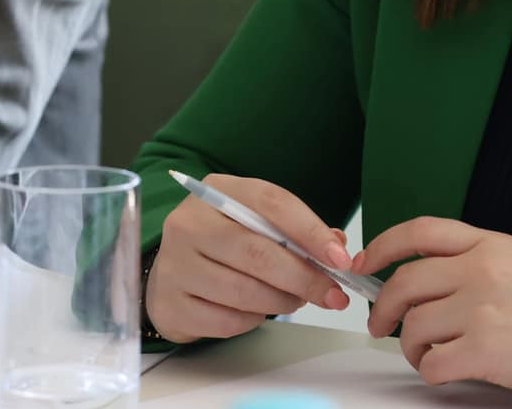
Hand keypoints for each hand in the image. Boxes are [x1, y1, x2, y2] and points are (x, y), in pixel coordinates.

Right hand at [146, 175, 351, 342]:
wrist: (172, 273)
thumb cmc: (224, 245)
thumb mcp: (255, 223)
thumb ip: (295, 232)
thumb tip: (337, 249)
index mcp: (216, 191)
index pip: (270, 202)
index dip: (310, 231)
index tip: (340, 260)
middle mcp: (189, 222)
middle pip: (258, 252)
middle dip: (304, 278)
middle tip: (333, 295)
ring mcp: (176, 263)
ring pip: (244, 291)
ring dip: (282, 302)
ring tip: (296, 301)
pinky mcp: (171, 303)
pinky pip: (227, 321)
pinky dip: (253, 320)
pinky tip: (257, 310)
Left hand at [358, 218, 511, 401]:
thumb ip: (475, 259)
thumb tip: (428, 277)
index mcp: (487, 244)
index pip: (420, 232)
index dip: (384, 245)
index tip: (365, 262)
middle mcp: (477, 271)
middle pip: (405, 284)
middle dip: (382, 308)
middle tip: (379, 325)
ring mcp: (478, 310)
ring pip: (413, 326)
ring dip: (410, 345)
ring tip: (425, 353)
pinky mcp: (482, 350)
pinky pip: (432, 361)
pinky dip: (429, 369)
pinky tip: (443, 369)